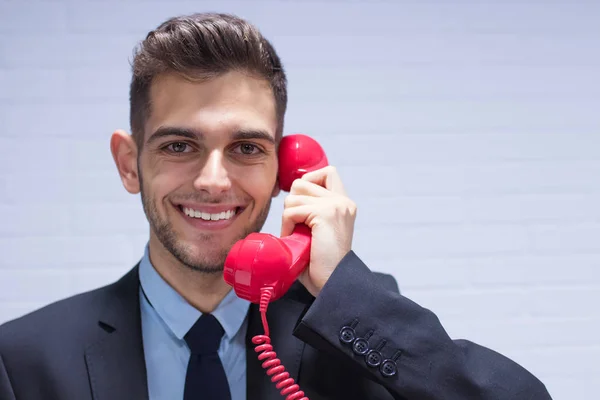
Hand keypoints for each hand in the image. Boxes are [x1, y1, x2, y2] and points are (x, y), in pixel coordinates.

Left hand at [281, 166, 356, 296]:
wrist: (332, 284)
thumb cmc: (320, 264)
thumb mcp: (317, 230)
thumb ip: (311, 211)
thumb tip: (288, 195)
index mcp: (344, 204)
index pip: (327, 172)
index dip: (309, 181)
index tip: (302, 205)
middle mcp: (343, 201)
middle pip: (303, 182)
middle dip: (293, 203)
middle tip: (297, 226)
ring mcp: (335, 206)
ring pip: (294, 195)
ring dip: (288, 216)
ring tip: (296, 236)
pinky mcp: (325, 214)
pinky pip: (292, 210)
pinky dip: (287, 225)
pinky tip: (294, 239)